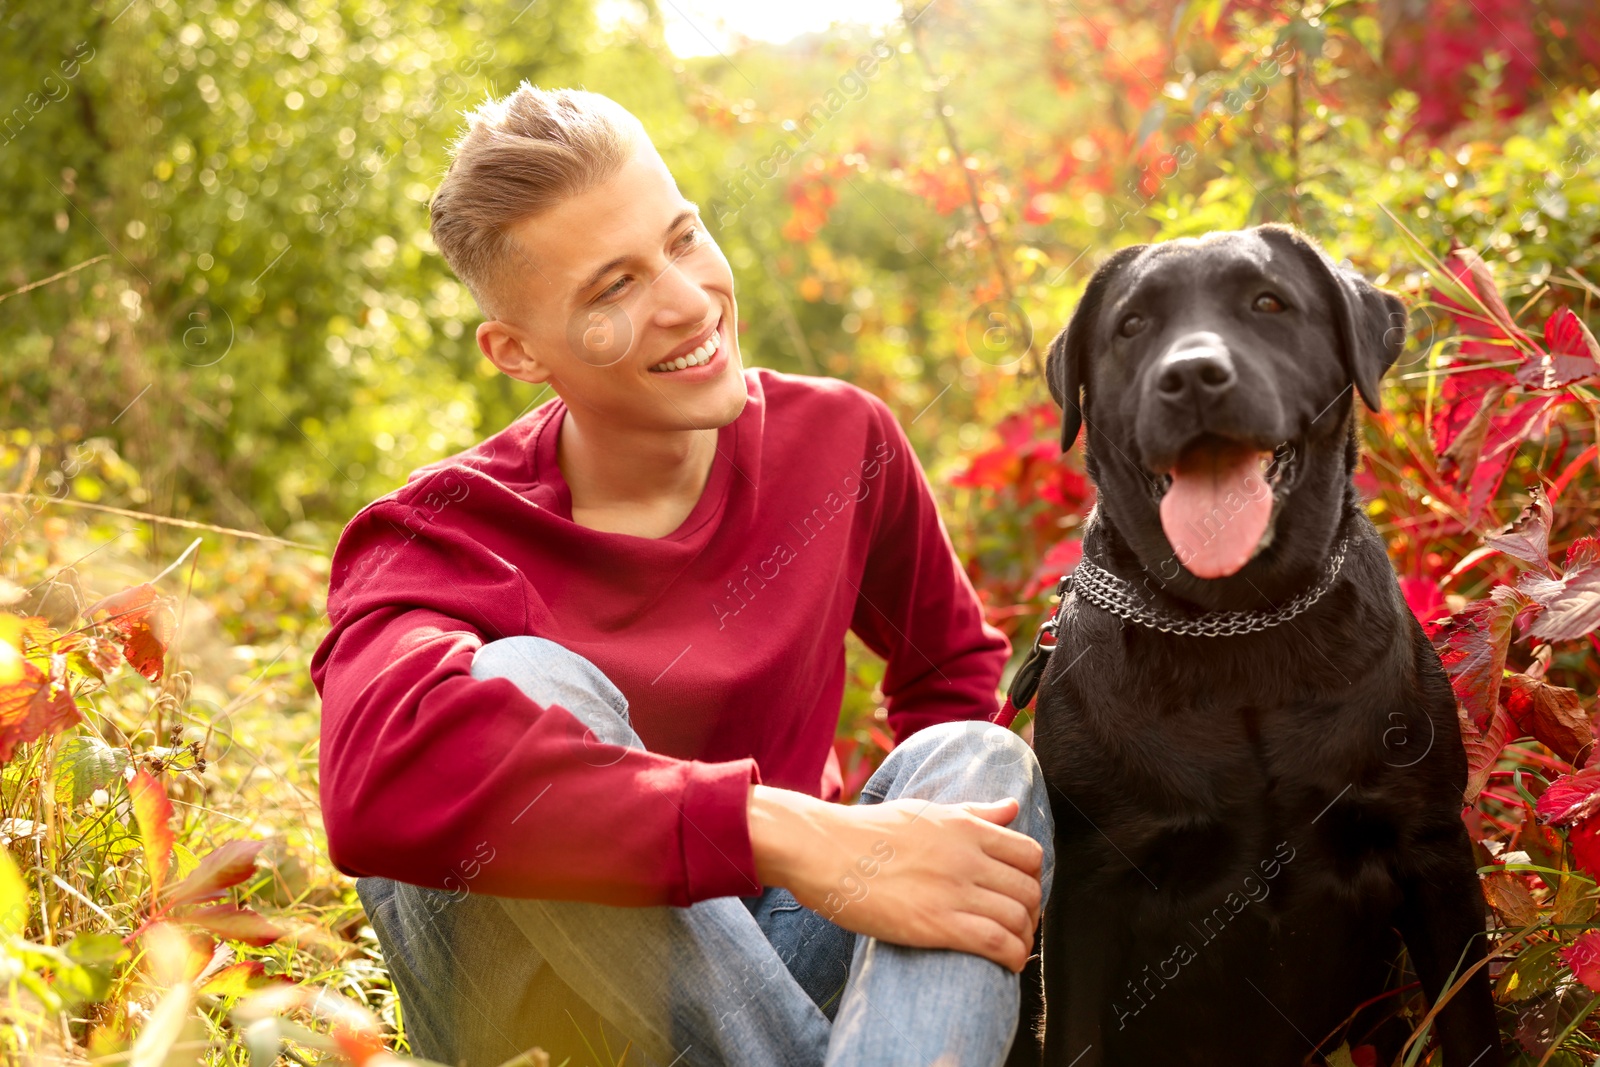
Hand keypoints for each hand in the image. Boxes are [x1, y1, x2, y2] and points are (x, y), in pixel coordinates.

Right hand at [747, 784, 1042, 971]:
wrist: (823, 850)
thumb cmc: (868, 832)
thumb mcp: (925, 811)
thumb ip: (973, 811)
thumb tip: (1013, 806)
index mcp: (965, 827)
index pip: (1029, 854)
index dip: (1033, 880)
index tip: (1018, 894)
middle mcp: (966, 856)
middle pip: (1029, 890)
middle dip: (1031, 913)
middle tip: (1015, 926)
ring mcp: (953, 889)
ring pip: (1018, 918)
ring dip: (1023, 939)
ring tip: (1010, 948)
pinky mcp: (936, 923)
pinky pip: (996, 943)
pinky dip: (1012, 957)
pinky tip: (1006, 964)